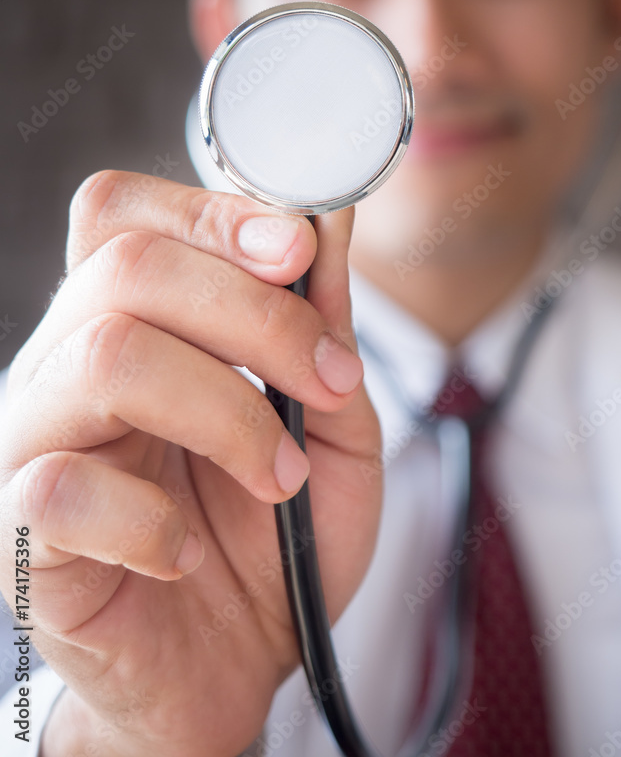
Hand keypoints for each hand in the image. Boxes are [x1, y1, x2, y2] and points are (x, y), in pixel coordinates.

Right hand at [0, 171, 381, 756]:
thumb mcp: (332, 424)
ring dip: (225, 414)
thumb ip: (324, 328)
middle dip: (254, 314)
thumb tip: (330, 222)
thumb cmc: (279, 536)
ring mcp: (33, 446)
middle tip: (327, 380)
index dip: (210, 211)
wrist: (236, 666)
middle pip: (127, 268)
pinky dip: (152, 522)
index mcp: (133, 322)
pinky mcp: (20, 539)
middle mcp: (67, 366)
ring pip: (104, 358)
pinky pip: (61, 491)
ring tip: (280, 478)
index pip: (126, 214)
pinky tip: (185, 552)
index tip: (300, 249)